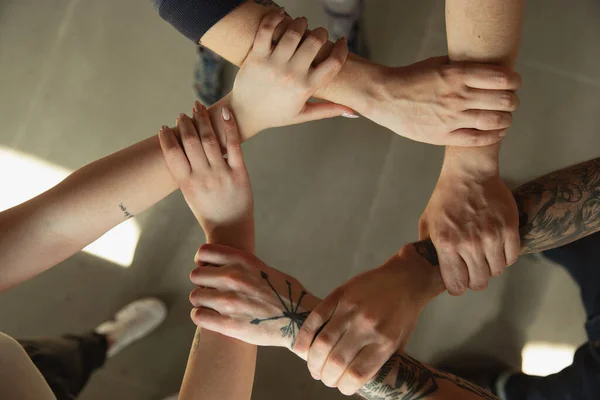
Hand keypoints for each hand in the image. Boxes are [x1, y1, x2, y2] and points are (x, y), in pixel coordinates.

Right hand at [158, 103, 252, 240]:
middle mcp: (202, 176)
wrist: (230, 230)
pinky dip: (229, 126)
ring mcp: (221, 174)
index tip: (164, 127)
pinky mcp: (239, 172)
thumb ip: (185, 173)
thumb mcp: (190, 194)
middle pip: (190, 142)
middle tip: (182, 114)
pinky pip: (233, 145)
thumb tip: (177, 150)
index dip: (166, 138)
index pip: (171, 154)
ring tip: (197, 107)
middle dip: (184, 124)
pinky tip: (225, 112)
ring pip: (209, 139)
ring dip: (202, 119)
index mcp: (186, 183)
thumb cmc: (209, 212)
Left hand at [189, 244, 319, 348]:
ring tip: (213, 307)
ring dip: (202, 302)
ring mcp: (229, 301)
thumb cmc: (287, 295)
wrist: (300, 321)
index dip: (203, 262)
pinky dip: (202, 317)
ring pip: (195, 296)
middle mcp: (233, 277)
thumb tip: (226, 267)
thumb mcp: (266, 270)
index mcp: (243, 261)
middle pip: (196, 275)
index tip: (208, 269)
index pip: (204, 252)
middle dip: (202, 284)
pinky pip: (198, 316)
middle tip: (211, 292)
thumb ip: (244, 266)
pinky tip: (211, 318)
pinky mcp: (227, 323)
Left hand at [231, 10, 355, 138]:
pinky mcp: (256, 56)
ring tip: (302, 24)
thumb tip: (353, 110)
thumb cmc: (275, 115)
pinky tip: (281, 14)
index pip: (334, 64)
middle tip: (319, 34)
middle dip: (321, 33)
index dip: (342, 49)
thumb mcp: (303, 115)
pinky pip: (266, 30)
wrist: (244, 114)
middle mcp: (291, 75)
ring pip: (293, 33)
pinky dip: (274, 17)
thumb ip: (328, 110)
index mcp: (306, 88)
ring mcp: (273, 64)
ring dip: (301, 23)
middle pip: (315, 42)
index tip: (342, 42)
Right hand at [293, 245, 442, 395]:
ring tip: (314, 367)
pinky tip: (301, 349)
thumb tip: (354, 382)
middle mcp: (367, 327)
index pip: (356, 374)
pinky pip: (315, 319)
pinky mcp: (338, 295)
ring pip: (322, 344)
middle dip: (326, 377)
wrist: (405, 279)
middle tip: (325, 378)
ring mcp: (350, 309)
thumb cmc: (404, 314)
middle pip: (336, 362)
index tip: (341, 386)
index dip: (344, 386)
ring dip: (313, 362)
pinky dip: (304, 337)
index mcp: (385, 342)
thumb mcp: (399, 343)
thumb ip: (379, 362)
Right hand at [366, 56, 520, 145]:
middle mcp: (458, 96)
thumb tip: (487, 68)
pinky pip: (478, 138)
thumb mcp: (439, 63)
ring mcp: (451, 117)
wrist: (385, 97)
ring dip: (507, 119)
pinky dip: (494, 135)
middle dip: (513, 101)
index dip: (515, 81)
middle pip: (504, 101)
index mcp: (458, 74)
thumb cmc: (412, 78)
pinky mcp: (443, 135)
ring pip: (495, 121)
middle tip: (511, 102)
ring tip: (505, 118)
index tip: (514, 83)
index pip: (503, 79)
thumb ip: (463, 66)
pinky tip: (497, 132)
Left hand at [418, 152, 519, 293]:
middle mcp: (469, 244)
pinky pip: (512, 257)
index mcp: (446, 244)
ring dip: (491, 267)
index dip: (458, 287)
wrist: (468, 173)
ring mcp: (491, 237)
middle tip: (474, 270)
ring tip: (485, 255)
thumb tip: (431, 266)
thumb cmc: (445, 197)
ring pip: (497, 271)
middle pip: (479, 282)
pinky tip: (497, 246)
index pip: (456, 284)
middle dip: (475, 279)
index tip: (459, 281)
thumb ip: (428, 247)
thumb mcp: (427, 222)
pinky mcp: (509, 229)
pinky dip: (505, 256)